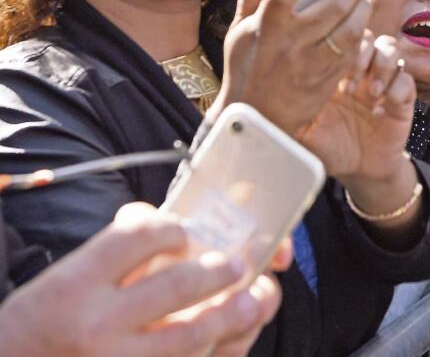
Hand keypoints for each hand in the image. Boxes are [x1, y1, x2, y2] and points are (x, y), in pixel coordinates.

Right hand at [0, 202, 283, 356]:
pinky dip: (219, 351)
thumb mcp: (66, 277)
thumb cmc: (47, 322)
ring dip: (233, 315)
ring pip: (192, 337)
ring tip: (253, 301)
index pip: (140, 238)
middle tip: (237, 264)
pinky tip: (232, 338)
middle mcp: (97, 324)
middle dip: (220, 271)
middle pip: (177, 287)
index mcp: (77, 284)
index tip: (185, 232)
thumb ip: (115, 247)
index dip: (172, 228)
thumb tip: (160, 216)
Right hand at [211, 0, 368, 135]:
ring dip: (362, 6)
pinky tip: (359, 20)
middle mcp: (293, 45)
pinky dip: (360, 32)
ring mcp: (314, 63)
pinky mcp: (329, 78)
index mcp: (267, 30)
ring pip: (351, 29)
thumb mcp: (240, 31)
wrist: (258, 118)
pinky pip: (353, 50)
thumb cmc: (246, 68)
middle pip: (332, 6)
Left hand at [298, 31, 415, 184]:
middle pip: (367, 36)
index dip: (337, 48)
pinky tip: (380, 111)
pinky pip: (407, 79)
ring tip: (370, 94)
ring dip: (382, 67)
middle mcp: (360, 70)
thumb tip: (268, 99)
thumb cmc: (327, 147)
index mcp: (334, 71)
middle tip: (350, 86)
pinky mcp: (403, 97)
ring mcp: (383, 81)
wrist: (359, 169)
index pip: (338, 39)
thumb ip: (291, 112)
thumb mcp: (303, 131)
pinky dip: (396, 90)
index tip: (330, 76)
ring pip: (390, 49)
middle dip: (361, 55)